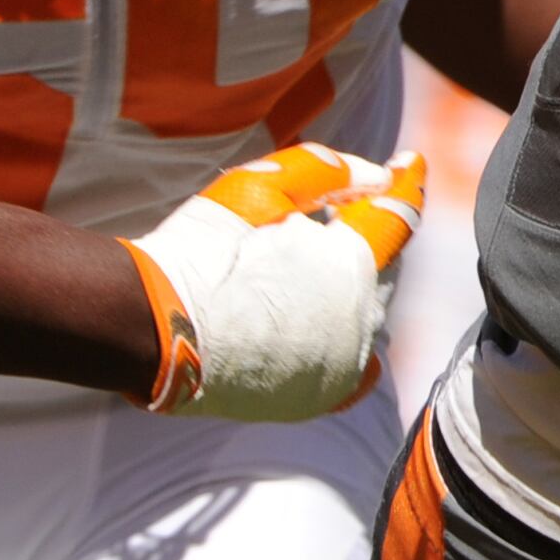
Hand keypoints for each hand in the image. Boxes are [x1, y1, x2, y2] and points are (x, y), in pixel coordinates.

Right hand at [124, 147, 425, 422]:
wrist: (150, 329)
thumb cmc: (201, 253)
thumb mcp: (258, 188)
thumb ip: (325, 172)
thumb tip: (376, 175)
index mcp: (353, 265)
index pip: (394, 218)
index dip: (403, 184)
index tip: (409, 162)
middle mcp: (360, 317)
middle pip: (380, 265)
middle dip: (367, 237)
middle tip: (337, 212)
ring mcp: (343, 363)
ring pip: (365, 312)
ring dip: (352, 286)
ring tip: (307, 267)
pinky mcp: (317, 397)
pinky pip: (353, 369)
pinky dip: (350, 344)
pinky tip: (344, 337)